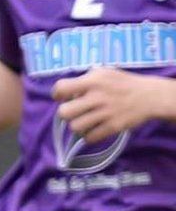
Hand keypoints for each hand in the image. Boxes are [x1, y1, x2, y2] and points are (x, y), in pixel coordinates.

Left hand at [52, 66, 168, 143]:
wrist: (151, 96)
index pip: (61, 88)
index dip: (58, 95)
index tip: (64, 98)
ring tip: (86, 122)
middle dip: (67, 114)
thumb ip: (84, 80)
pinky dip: (89, 136)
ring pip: (75, 127)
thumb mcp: (104, 73)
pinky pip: (90, 138)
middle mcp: (97, 96)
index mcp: (93, 81)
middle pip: (64, 112)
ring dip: (78, 126)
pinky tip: (95, 130)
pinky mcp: (113, 126)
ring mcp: (105, 112)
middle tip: (76, 112)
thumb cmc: (122, 84)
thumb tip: (66, 94)